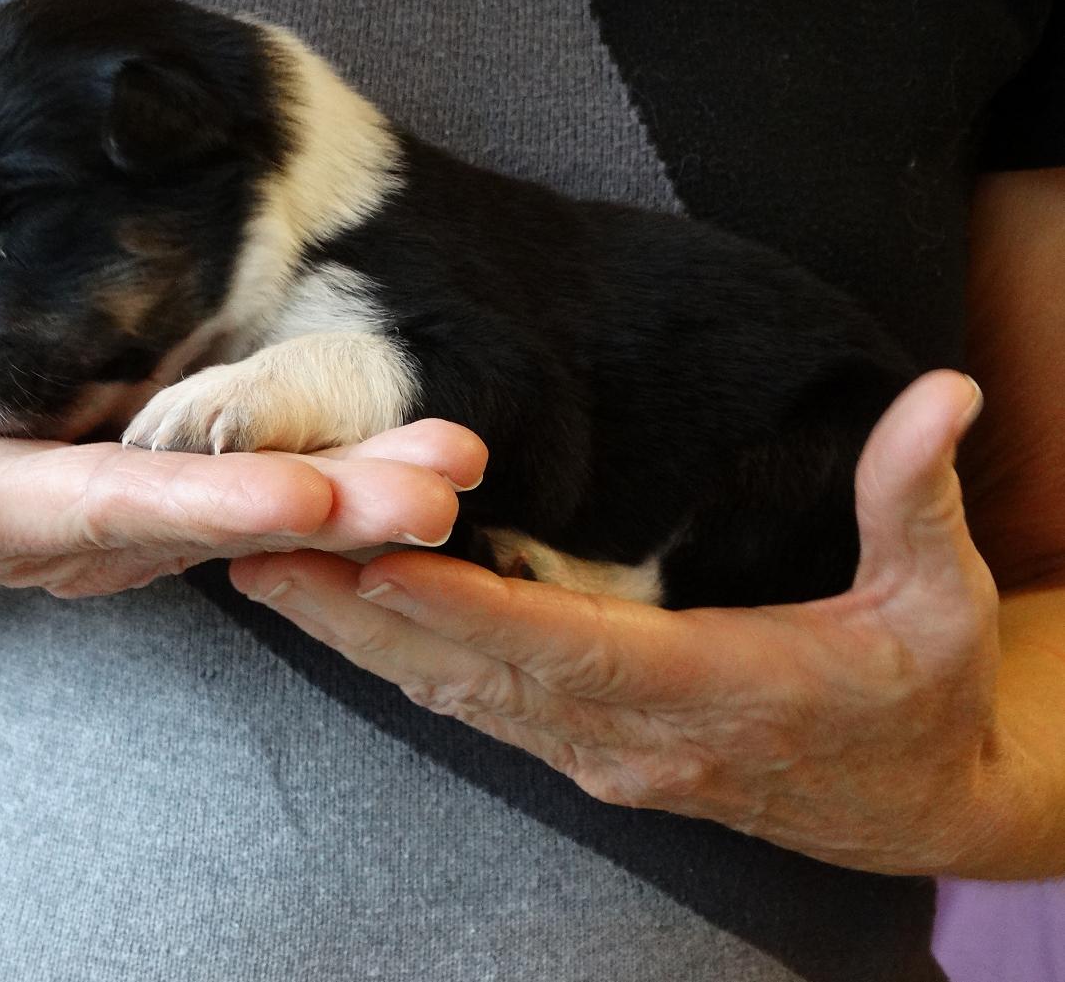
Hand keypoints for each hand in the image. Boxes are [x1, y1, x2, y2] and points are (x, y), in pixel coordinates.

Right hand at [0, 357, 485, 598]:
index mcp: (39, 512)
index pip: (132, 506)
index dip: (213, 506)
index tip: (303, 501)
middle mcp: (122, 526)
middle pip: (238, 515)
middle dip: (340, 506)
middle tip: (445, 488)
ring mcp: (167, 515)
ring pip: (278, 501)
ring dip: (373, 484)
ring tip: (466, 461)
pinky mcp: (193, 494)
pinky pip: (281, 485)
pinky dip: (354, 471)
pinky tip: (428, 449)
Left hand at [230, 370, 1023, 874]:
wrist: (908, 800)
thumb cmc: (919, 696)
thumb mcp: (937, 604)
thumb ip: (914, 500)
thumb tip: (942, 394)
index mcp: (708, 693)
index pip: (563, 645)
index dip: (463, 605)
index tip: (371, 562)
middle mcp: (629, 734)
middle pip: (472, 673)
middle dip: (359, 615)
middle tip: (254, 553)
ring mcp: (596, 751)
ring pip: (452, 696)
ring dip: (354, 639)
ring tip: (261, 577)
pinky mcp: (581, 749)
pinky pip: (469, 707)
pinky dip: (397, 663)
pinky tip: (338, 624)